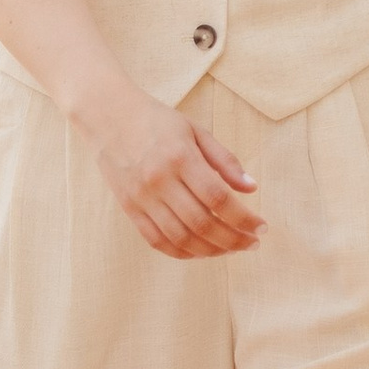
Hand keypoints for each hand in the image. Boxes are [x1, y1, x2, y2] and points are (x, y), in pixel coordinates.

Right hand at [88, 95, 264, 258]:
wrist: (107, 116)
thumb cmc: (157, 121)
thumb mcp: (196, 131)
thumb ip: (225, 160)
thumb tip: (252, 189)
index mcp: (180, 158)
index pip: (218, 198)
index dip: (244, 219)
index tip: (261, 228)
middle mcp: (159, 181)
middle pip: (202, 223)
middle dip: (233, 240)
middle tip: (252, 244)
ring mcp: (142, 197)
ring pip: (180, 238)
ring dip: (211, 250)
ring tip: (231, 249)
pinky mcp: (129, 208)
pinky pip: (156, 240)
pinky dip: (182, 252)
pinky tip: (201, 251)